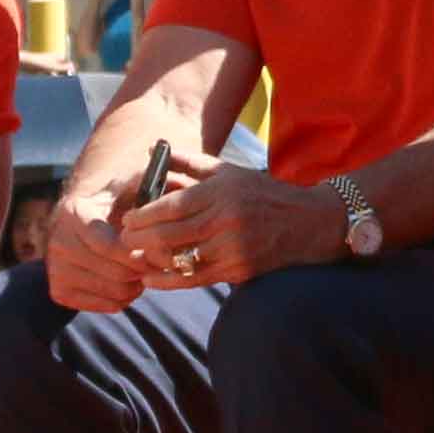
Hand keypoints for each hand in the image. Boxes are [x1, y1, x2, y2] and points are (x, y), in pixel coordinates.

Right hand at [42, 185, 151, 312]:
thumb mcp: (132, 185)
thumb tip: (174, 214)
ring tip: (141, 269)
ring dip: (137, 284)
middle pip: (116, 272)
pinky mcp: (59, 290)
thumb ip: (152, 200)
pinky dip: (124, 298)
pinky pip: (105, 305)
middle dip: (144, 269)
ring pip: (114, 291)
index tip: (161, 251)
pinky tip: (126, 280)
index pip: (111, 246)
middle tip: (156, 262)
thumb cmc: (117, 197)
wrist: (82, 214)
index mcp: (74, 213)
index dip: (141, 253)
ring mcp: (55, 268)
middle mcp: (58, 241)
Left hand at [117, 164, 340, 288]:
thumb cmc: (264, 194)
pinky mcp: (241, 270)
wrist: (311, 223)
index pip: (174, 205)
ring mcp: (234, 247)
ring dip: (152, 260)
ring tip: (134, 258)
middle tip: (123, 241)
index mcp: (223, 192)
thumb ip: (193, 164)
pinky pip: (197, 278)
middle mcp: (227, 219)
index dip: (145, 215)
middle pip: (172, 233)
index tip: (127, 219)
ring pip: (181, 258)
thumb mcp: (230, 172)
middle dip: (141, 239)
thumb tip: (157, 151)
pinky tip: (152, 279)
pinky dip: (170, 280)